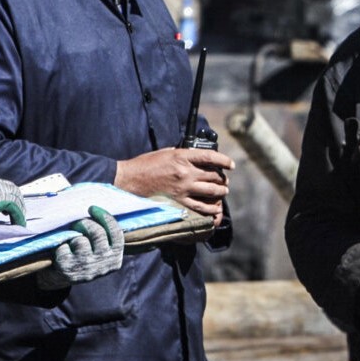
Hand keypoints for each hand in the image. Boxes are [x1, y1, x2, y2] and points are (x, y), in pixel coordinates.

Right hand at [0, 174, 25, 225]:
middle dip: (15, 200)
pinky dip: (19, 216)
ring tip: (19, 220)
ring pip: (15, 196)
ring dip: (19, 208)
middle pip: (9, 188)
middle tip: (15, 213)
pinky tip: (19, 224)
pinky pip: (15, 207)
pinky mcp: (0, 198)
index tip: (4, 208)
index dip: (3, 195)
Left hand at [38, 206, 124, 289]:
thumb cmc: (84, 254)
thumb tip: (98, 211)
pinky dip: (61, 245)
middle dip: (86, 223)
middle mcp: (103, 265)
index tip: (92, 208)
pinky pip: (64, 247)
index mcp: (115, 258)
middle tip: (78, 223)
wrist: (62, 276)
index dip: (104, 217)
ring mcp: (86, 268)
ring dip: (73, 237)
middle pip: (98, 234)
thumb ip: (105, 236)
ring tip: (71, 241)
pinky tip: (62, 250)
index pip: (116, 233)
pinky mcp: (68, 270)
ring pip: (81, 241)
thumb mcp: (100, 249)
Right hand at [114, 147, 233, 216]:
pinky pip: (201, 206)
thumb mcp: (165, 152)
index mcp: (182, 157)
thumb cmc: (145, 165)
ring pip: (211, 191)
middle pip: (214, 175)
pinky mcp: (179, 202)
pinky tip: (216, 207)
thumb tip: (196, 157)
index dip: (224, 160)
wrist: (128, 180)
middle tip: (225, 180)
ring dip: (221, 191)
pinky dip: (211, 207)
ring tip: (223, 191)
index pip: (211, 157)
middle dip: (223, 178)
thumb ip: (182, 154)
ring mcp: (183, 189)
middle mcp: (185, 172)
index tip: (231, 164)